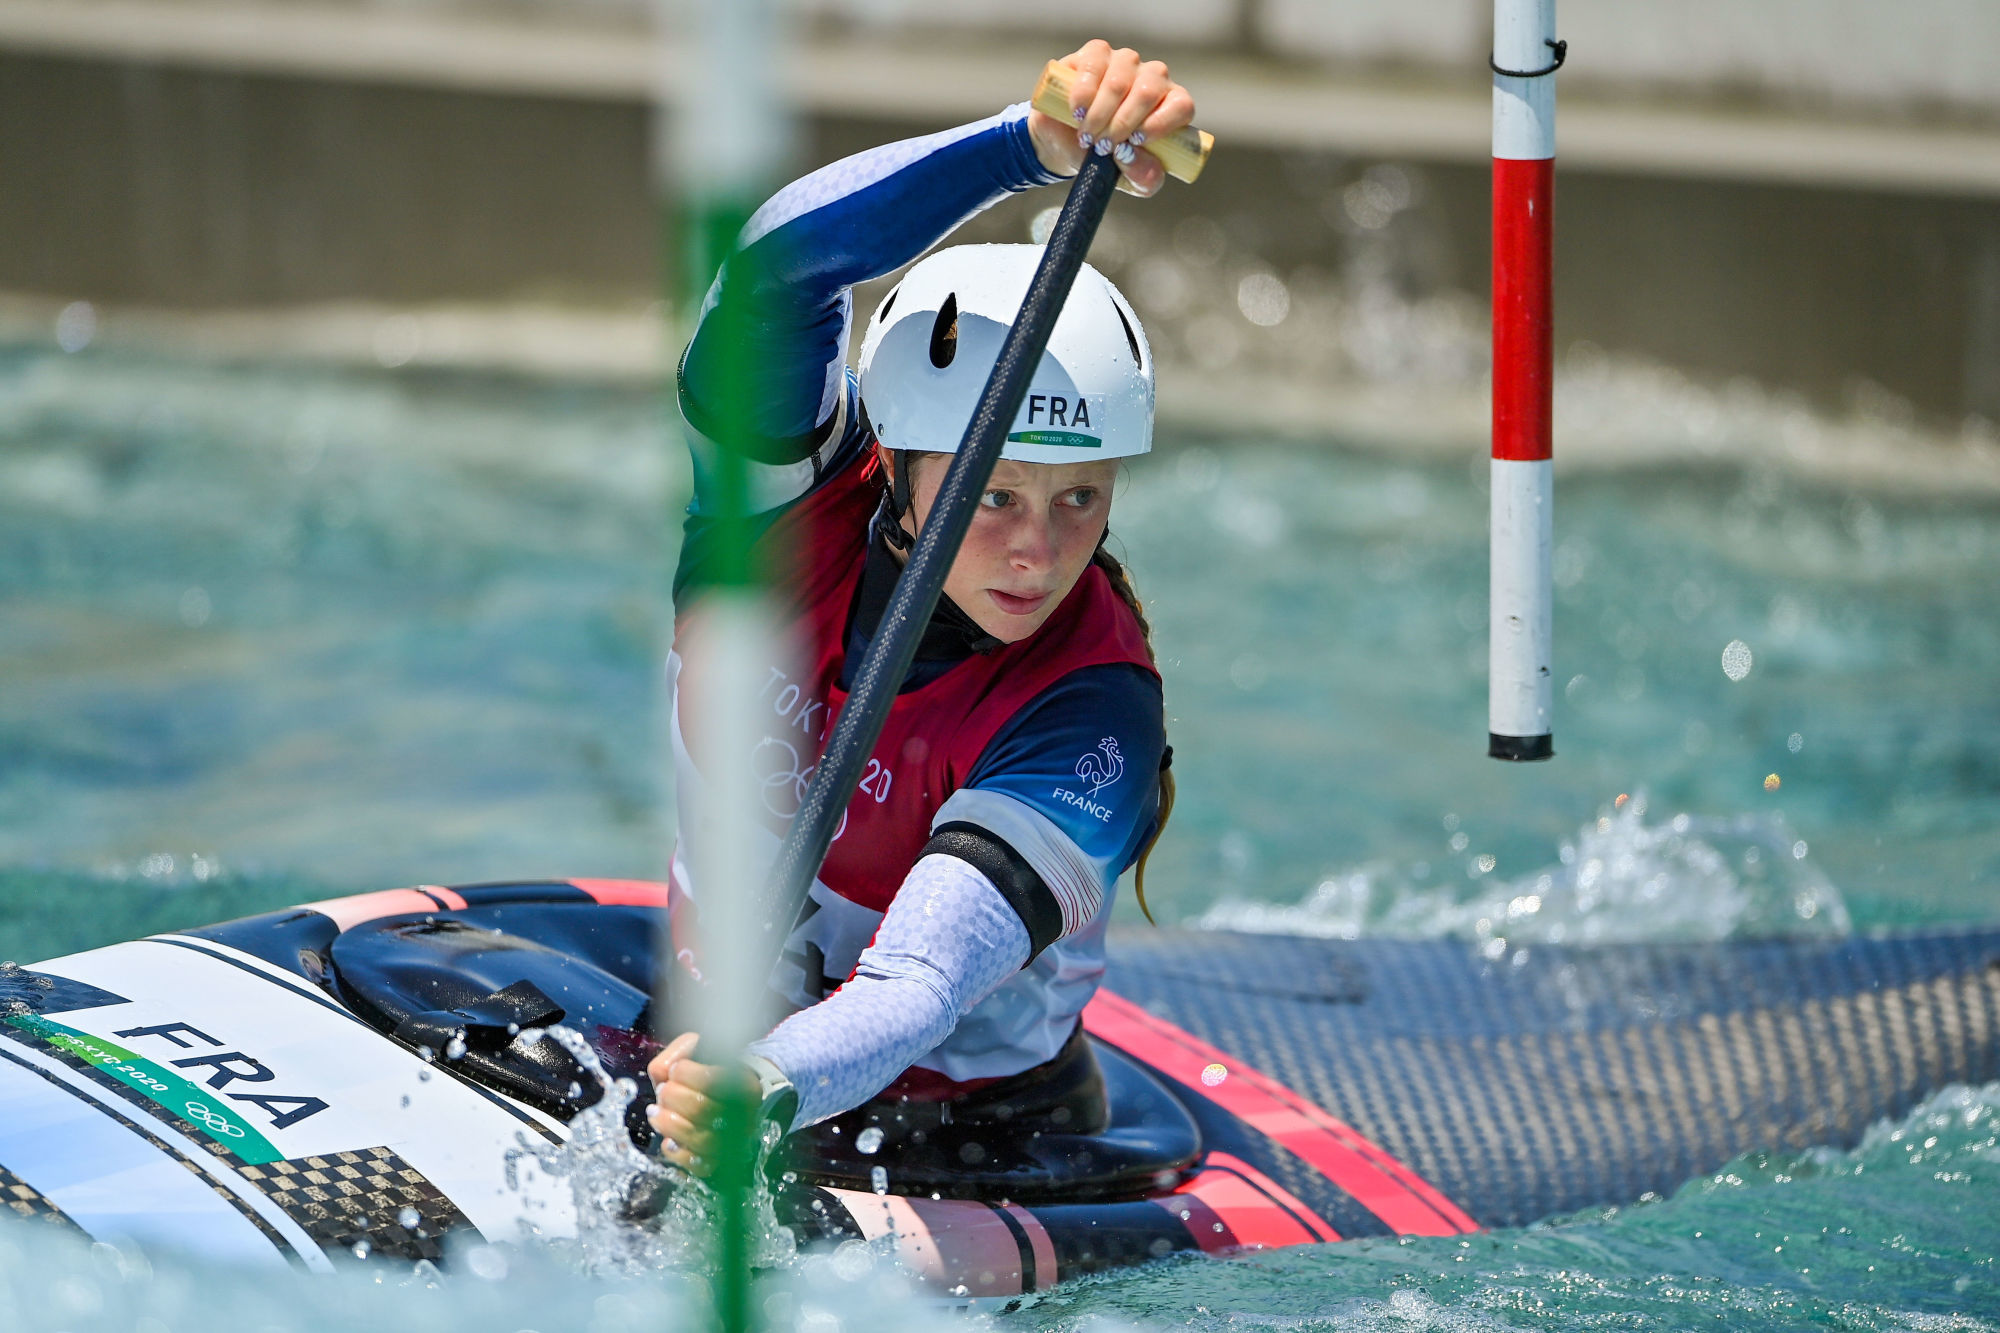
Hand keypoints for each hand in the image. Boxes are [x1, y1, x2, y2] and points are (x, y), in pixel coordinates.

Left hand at [644, 1031, 756, 1175]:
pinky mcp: (718, 1162)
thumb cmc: (706, 1072)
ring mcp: (733, 1142)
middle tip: (662, 1091)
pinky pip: (700, 1166)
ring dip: (670, 1125)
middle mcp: (745, 1116)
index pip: (714, 1080)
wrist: (720, 1097)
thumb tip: (666, 1071)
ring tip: (655, 1112)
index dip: (687, 1074)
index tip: (676, 1068)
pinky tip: (668, 1140)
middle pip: (702, 1110)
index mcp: (745, 1085)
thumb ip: (677, 1054)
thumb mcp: (695, 1052)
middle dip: (673, 1098)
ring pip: (702, 1140)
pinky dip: (678, 1155)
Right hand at [1027, 39, 1194, 198]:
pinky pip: (1094, 66)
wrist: (1066, 141)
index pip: (1181, 105)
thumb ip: (1142, 178)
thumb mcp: (1128, 179)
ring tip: (1086, 135)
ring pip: (1120, 81)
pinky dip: (1083, 94)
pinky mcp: (1096, 53)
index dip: (1161, 123)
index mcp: (1169, 105)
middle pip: (1149, 91)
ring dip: (1100, 114)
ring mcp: (1125, 62)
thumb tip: (1133, 157)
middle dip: (1122, 124)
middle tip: (1103, 147)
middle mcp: (1153, 78)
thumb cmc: (1106, 158)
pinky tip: (1077, 112)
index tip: (1135, 141)